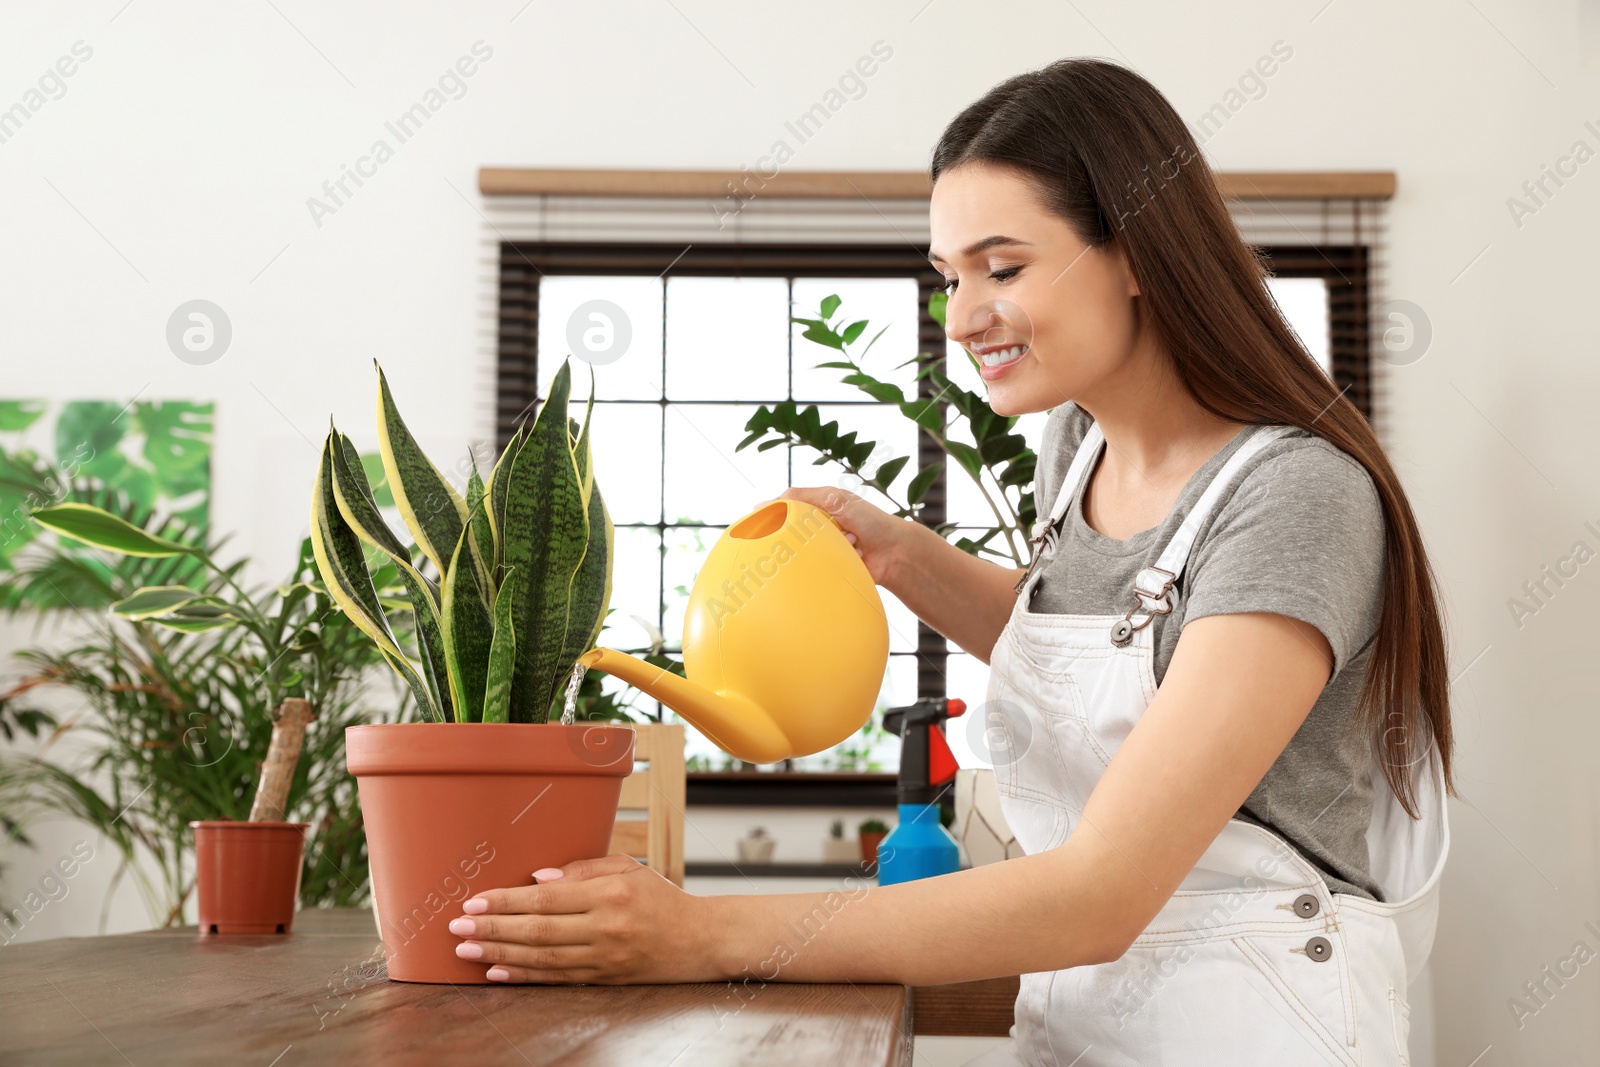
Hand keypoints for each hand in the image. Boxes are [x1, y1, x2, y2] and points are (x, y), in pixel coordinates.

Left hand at [447, 854, 721, 983]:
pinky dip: (524, 976)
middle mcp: (605, 927)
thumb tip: (536, 877)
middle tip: (457, 928)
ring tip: (467, 951)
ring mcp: (604, 957)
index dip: (506, 901)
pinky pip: (556, 978)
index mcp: (610, 893)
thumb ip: (582, 869)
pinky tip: (498, 972)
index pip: (547, 897)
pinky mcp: (604, 979)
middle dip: (493, 928)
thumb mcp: (629, 869)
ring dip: (500, 953)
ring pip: (542, 958)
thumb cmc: (661, 898)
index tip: (474, 902)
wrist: (700, 940)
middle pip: (538, 930)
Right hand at [777, 486, 915, 585]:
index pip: (783, 511)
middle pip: (790, 535)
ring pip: (805, 553)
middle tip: (812, 535)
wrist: (896, 552)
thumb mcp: (834, 499)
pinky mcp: (831, 568)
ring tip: (852, 540)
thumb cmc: (870, 520)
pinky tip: (855, 553)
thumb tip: (764, 504)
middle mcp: (818, 529)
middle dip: (801, 536)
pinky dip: (834, 563)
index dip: (769, 518)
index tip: (755, 525)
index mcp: (817, 509)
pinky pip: (818, 570)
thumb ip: (802, 497)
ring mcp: (824, 549)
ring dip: (828, 547)